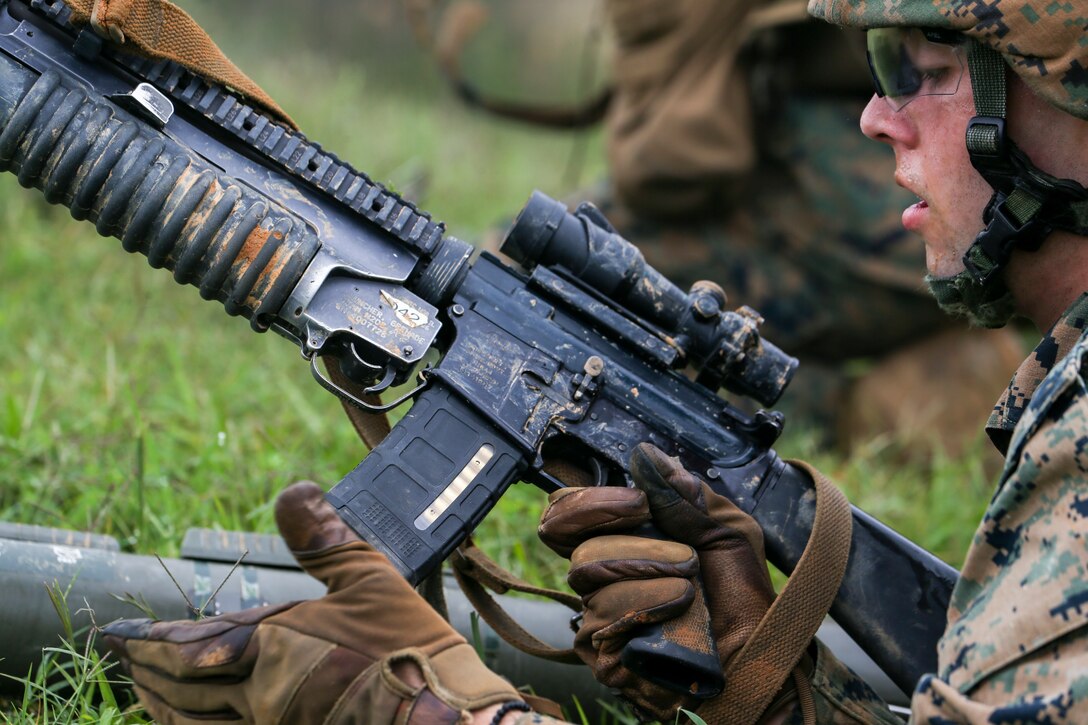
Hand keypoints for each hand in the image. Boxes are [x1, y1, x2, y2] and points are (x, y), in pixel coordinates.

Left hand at [101, 481, 522, 723]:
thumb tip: (293, 491)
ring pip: (194, 724)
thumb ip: (326, 541)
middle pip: (180, 688)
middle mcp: (258, 695)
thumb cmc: (408, 646)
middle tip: (124, 660)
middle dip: (148, 672)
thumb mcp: (370, 579)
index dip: (151, 642)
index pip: (190, 645)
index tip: (120, 636)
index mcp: (272, 645)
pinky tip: (198, 723)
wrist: (446, 715)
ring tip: (148, 694)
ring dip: (164, 705)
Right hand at [537, 443, 776, 721]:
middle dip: (620, 525)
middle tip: (663, 534)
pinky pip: (606, 612)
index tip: (635, 500)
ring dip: (649, 568)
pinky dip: (651, 603)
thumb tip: (646, 454)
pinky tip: (680, 610)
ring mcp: (596, 611)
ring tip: (689, 583)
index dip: (585, 497)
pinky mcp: (600, 650)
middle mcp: (601, 571)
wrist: (756, 654)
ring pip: (589, 569)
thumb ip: (684, 492)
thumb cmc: (741, 595)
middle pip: (567, 532)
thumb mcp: (725, 529)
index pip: (568, 507)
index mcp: (622, 536)